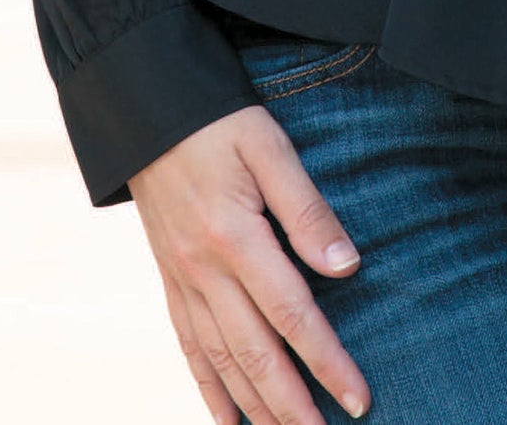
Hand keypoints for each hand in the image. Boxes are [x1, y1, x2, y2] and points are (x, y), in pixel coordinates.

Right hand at [129, 103, 372, 423]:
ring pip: (221, 362)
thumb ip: (307, 208)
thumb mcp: (269, 146)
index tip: (359, 396)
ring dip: (255, 409)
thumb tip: (347, 266)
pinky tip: (228, 422)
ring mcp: (183, 282)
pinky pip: (189, 349)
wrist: (147, 112)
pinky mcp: (170, 283)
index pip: (292, 314)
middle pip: (255, 354)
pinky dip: (209, 391)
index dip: (327, 361)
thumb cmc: (218, 121)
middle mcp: (204, 271)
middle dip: (294, 405)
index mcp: (235, 236)